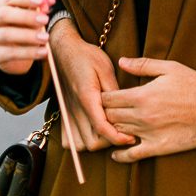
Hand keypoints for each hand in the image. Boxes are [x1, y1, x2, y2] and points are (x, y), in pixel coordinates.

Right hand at [0, 0, 48, 75]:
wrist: (11, 52)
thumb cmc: (21, 27)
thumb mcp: (28, 16)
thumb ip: (35, 9)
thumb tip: (44, 6)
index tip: (42, 2)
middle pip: (4, 14)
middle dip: (26, 16)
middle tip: (45, 20)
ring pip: (6, 34)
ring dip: (29, 36)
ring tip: (46, 38)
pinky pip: (10, 53)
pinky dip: (29, 52)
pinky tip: (43, 52)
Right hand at [48, 21, 135, 150]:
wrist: (65, 50)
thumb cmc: (86, 57)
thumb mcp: (105, 68)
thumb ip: (114, 90)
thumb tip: (125, 108)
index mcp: (87, 97)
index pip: (102, 128)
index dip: (118, 137)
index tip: (131, 137)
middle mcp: (75, 110)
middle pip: (92, 143)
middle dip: (109, 142)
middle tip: (122, 132)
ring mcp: (67, 114)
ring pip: (80, 145)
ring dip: (95, 143)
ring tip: (109, 132)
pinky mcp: (64, 115)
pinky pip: (69, 140)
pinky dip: (80, 142)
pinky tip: (92, 133)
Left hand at [102, 58, 195, 163]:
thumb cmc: (193, 84)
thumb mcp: (169, 68)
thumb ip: (143, 65)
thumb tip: (121, 61)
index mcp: (143, 95)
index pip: (110, 99)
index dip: (102, 97)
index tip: (103, 96)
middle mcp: (142, 116)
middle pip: (110, 117)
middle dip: (104, 113)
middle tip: (103, 112)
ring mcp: (149, 133)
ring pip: (118, 134)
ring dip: (111, 131)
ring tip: (108, 128)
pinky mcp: (158, 147)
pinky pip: (133, 156)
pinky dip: (121, 156)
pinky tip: (116, 153)